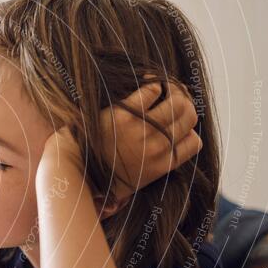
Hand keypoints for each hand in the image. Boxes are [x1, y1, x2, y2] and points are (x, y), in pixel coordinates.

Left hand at [102, 81, 201, 198]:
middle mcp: (156, 148)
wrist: (73, 171)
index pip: (194, 142)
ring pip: (177, 101)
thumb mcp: (132, 185)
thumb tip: (163, 159)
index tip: (176, 125)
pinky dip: (153, 83)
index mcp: (161, 165)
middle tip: (173, 97)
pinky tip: (147, 83)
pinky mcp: (123, 115)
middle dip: (184, 104)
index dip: (188, 131)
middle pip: (189, 116)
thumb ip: (150, 172)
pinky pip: (152, 90)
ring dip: (173, 89)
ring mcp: (140, 130)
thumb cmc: (101, 177)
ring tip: (164, 87)